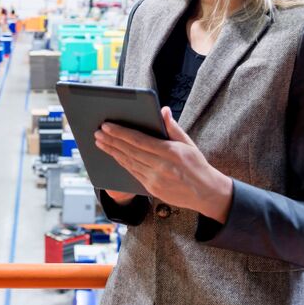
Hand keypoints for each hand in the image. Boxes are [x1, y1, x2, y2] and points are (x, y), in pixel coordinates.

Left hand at [94, 107, 233, 222]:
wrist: (206, 193)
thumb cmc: (197, 165)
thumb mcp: (189, 143)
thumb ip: (173, 127)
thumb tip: (163, 110)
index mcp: (171, 152)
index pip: (139, 140)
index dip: (120, 133)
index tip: (107, 126)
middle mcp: (161, 166)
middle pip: (130, 151)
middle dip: (111, 141)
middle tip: (97, 132)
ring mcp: (155, 180)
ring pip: (128, 163)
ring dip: (112, 151)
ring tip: (100, 142)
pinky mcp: (152, 189)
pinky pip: (132, 173)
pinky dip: (121, 163)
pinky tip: (113, 155)